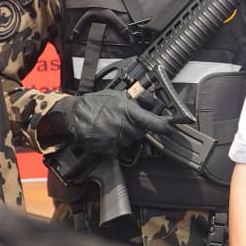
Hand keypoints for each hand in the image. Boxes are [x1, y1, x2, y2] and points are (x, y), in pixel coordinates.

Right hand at [53, 89, 172, 159]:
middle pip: (140, 133)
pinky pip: (118, 150)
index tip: (171, 129)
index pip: (153, 122)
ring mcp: (116, 139)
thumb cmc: (94, 103)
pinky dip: (114, 145)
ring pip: (129, 142)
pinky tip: (106, 136)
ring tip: (111, 127)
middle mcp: (124, 125)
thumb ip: (133, 100)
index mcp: (128, 111)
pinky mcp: (108, 149)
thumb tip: (149, 103)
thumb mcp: (116, 95)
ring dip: (124, 137)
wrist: (74, 115)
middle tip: (123, 122)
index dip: (164, 127)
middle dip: (134, 129)